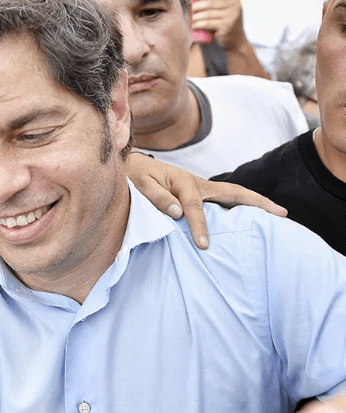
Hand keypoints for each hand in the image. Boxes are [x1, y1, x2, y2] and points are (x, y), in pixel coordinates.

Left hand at [125, 152, 286, 248]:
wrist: (130, 166)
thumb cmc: (134, 177)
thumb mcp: (140, 186)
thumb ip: (157, 198)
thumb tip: (177, 212)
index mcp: (183, 182)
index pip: (194, 208)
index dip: (199, 226)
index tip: (203, 245)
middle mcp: (198, 184)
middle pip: (233, 192)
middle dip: (258, 203)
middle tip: (282, 213)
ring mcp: (201, 188)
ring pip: (232, 196)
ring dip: (254, 205)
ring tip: (277, 216)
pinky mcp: (199, 194)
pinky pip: (223, 201)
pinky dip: (238, 209)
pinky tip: (247, 222)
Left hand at [191, 0, 245, 51]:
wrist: (236, 41)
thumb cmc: (225, 25)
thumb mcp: (225, 12)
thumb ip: (216, 4)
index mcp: (234, 0)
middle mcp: (235, 6)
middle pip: (212, 2)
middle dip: (198, 6)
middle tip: (188, 9)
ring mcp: (232, 16)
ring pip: (208, 13)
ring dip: (196, 16)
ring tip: (188, 18)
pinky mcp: (226, 26)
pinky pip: (208, 23)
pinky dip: (198, 24)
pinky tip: (192, 26)